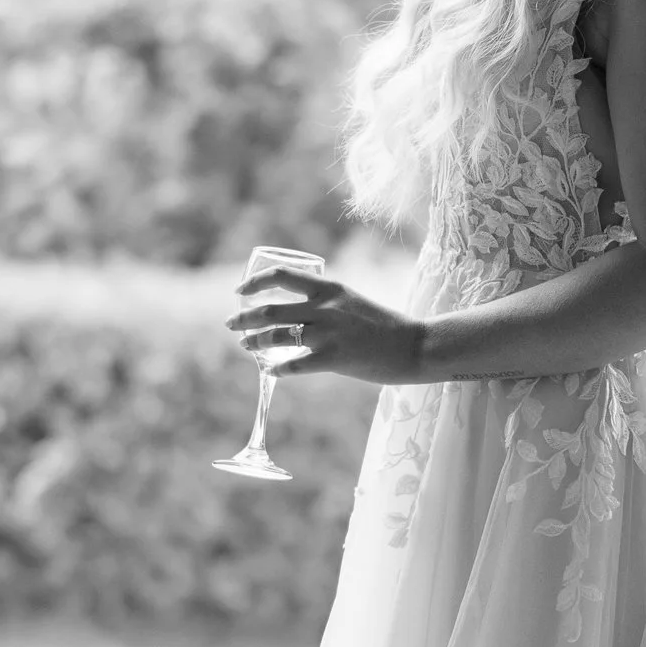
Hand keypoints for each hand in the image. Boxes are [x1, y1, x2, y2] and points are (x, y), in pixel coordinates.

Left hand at [226, 264, 425, 387]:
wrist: (415, 345)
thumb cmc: (385, 326)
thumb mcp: (352, 301)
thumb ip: (326, 304)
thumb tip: (299, 312)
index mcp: (329, 288)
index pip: (282, 276)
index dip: (255, 282)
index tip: (240, 291)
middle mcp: (325, 307)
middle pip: (270, 309)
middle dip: (244, 317)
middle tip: (231, 324)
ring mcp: (328, 334)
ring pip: (277, 336)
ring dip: (255, 342)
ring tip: (245, 346)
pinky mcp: (334, 359)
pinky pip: (294, 365)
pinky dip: (278, 368)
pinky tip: (271, 370)